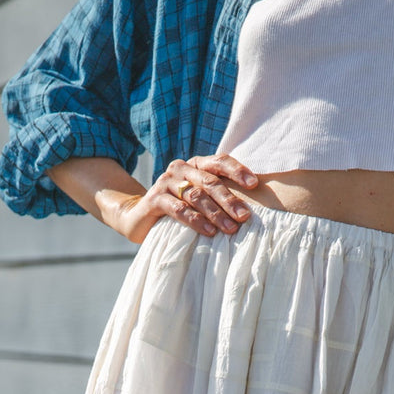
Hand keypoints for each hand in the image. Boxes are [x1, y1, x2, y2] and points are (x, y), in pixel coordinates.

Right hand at [113, 154, 259, 244]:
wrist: (139, 218)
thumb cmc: (178, 210)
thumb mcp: (198, 199)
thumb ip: (217, 196)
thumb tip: (249, 209)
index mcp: (195, 164)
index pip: (219, 161)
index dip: (237, 170)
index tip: (254, 184)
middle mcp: (180, 169)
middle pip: (209, 181)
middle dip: (229, 199)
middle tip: (244, 216)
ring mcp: (165, 182)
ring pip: (196, 195)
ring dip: (215, 213)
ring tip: (230, 228)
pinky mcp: (154, 199)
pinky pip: (178, 209)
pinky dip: (195, 221)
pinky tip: (208, 231)